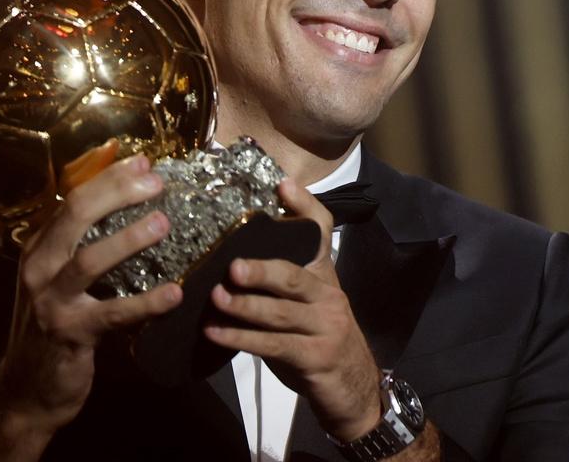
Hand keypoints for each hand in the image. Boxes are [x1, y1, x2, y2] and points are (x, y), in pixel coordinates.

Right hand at [0, 153, 182, 460]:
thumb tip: (125, 210)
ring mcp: (51, 301)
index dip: (108, 178)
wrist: (26, 391)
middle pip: (76, 217)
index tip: (144, 162)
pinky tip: (174, 294)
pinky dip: (145, 303)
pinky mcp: (69, 333)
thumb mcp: (55, 282)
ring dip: (128, 239)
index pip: (72, 200)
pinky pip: (112, 313)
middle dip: (116, 193)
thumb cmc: (50, 328)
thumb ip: (79, 248)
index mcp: (38, 249)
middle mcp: (38, 268)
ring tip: (162, 223)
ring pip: (88, 260)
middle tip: (156, 182)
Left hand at [203, 178, 381, 441]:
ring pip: (280, 313)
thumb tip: (232, 253)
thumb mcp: (305, 301)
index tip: (282, 185)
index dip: (303, 207)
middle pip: (294, 276)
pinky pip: (274, 346)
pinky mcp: (314, 357)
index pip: (320, 231)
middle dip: (262, 270)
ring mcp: (324, 327)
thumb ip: (280, 277)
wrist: (352, 384)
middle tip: (232, 266)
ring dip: (245, 307)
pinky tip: (216, 333)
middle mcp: (327, 295)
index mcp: (323, 274)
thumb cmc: (317, 334)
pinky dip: (242, 339)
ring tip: (216, 298)